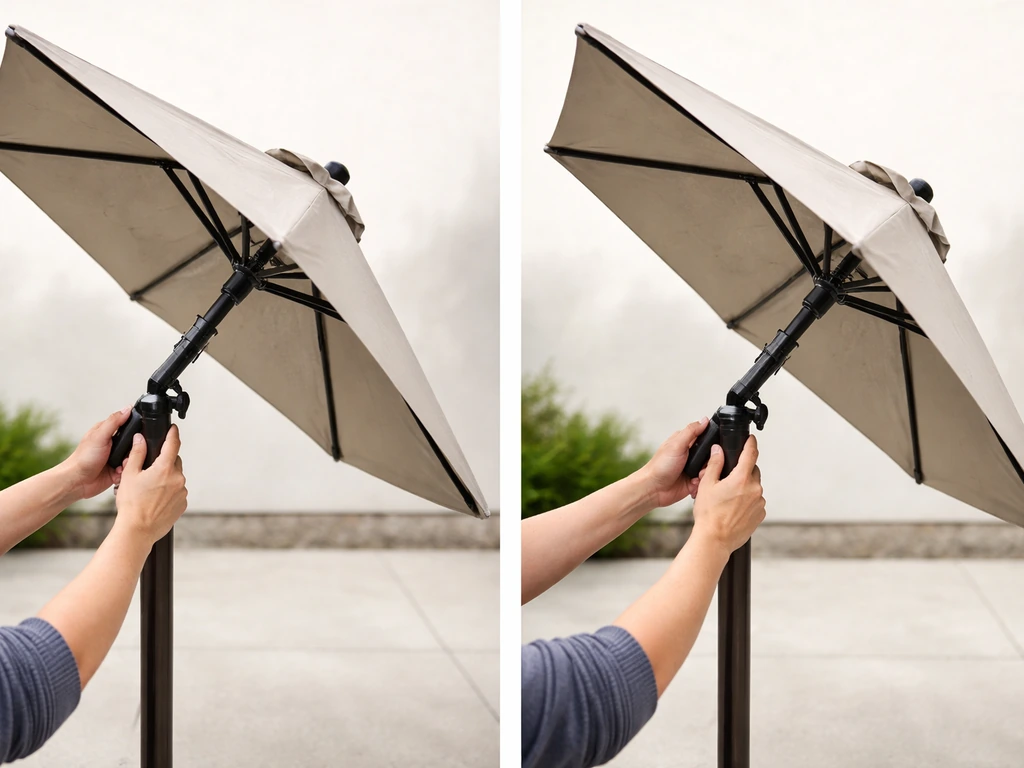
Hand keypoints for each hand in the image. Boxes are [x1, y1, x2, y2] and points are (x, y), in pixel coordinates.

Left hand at [65, 407, 132, 499]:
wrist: (77, 481)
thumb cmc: (83, 458)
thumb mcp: (100, 436)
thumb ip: (114, 422)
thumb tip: (127, 408)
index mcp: (108, 432)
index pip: (128, 424)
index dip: (136, 427)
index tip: (140, 433)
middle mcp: (113, 444)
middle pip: (134, 442)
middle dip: (135, 448)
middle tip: (128, 452)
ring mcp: (116, 457)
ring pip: (134, 456)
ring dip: (130, 461)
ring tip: (122, 464)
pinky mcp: (118, 470)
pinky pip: (130, 469)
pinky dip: (126, 471)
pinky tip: (118, 472)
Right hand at [114, 426, 187, 546]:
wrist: (138, 530)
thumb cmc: (131, 505)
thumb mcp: (129, 475)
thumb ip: (137, 454)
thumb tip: (140, 439)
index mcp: (164, 469)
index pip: (173, 444)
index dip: (173, 434)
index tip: (173, 428)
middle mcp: (178, 479)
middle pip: (173, 462)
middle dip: (163, 462)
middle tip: (148, 471)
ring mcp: (182, 492)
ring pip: (175, 478)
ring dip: (166, 478)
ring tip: (149, 489)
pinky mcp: (183, 504)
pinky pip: (177, 491)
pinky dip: (169, 491)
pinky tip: (156, 499)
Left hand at [639, 418, 708, 508]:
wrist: (653, 489)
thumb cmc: (660, 466)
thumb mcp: (677, 445)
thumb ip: (691, 431)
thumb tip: (704, 420)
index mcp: (685, 442)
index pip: (705, 437)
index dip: (712, 442)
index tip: (715, 448)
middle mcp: (690, 454)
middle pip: (711, 454)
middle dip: (710, 461)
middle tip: (703, 465)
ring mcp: (692, 468)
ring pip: (710, 468)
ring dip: (706, 473)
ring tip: (697, 476)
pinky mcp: (694, 481)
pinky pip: (706, 481)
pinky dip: (702, 483)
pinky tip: (694, 483)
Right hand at [691, 436, 765, 553]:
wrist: (715, 539)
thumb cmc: (708, 515)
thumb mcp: (707, 485)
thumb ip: (715, 464)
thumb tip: (718, 450)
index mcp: (741, 479)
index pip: (750, 454)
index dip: (751, 443)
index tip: (751, 439)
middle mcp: (754, 489)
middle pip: (752, 471)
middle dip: (742, 471)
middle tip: (727, 480)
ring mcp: (759, 502)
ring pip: (754, 487)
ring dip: (745, 487)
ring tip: (728, 498)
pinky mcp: (760, 514)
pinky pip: (755, 501)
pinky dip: (748, 500)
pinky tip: (734, 508)